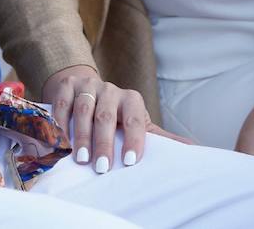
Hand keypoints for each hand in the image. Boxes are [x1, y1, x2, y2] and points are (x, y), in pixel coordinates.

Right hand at [42, 65, 187, 173]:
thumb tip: (193, 148)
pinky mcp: (66, 86)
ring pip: (84, 109)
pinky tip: (61, 141)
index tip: (131, 161)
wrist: (87, 89)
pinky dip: (60, 122)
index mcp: (131, 99)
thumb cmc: (115, 114)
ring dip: (81, 134)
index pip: (134, 119)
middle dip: (104, 142)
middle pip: (106, 115)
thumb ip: (159, 136)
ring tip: (80, 158)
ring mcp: (87, 86)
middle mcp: (110, 89)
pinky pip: (62, 103)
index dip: (134, 139)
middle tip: (102, 167)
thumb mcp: (137, 122)